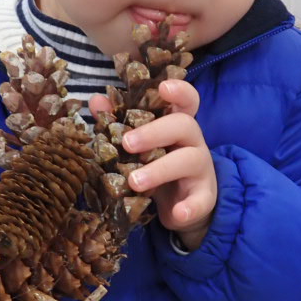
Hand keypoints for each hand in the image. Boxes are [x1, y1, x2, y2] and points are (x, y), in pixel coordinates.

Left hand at [91, 79, 215, 250]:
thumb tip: (97, 100)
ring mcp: (200, 169)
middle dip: (154, 132)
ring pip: (187, 160)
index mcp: (176, 124)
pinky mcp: (203, 197)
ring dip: (160, 170)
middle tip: (127, 143)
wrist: (181, 206)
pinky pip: (201, 201)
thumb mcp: (139, 145)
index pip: (187, 100)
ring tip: (134, 181)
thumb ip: (118, 121)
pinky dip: (189, 208)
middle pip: (184, 125)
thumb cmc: (155, 165)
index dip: (179, 90)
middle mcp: (192, 141)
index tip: (163, 86)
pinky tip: (175, 214)